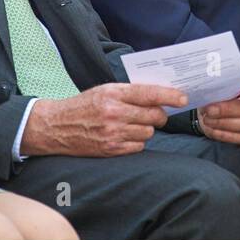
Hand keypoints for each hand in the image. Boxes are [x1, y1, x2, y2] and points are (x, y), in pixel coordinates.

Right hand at [20, 83, 187, 157]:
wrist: (56, 126)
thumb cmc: (84, 105)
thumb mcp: (104, 90)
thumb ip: (130, 92)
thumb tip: (159, 95)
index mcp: (113, 93)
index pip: (149, 93)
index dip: (170, 96)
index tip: (183, 99)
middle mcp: (114, 113)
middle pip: (154, 115)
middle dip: (159, 115)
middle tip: (156, 114)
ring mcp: (113, 133)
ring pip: (148, 132)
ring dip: (146, 129)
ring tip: (132, 124)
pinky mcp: (111, 149)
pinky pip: (138, 147)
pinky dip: (137, 142)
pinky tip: (125, 136)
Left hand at [197, 73, 239, 144]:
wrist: (221, 104)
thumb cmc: (224, 90)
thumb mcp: (223, 83)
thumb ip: (222, 84)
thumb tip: (213, 88)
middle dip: (228, 110)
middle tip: (210, 110)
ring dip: (224, 123)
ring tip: (208, 120)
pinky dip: (225, 134)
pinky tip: (213, 130)